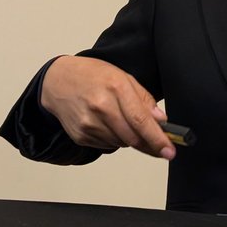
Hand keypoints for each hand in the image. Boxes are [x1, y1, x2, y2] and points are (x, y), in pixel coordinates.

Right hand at [40, 56, 175, 159]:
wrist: (58, 81)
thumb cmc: (91, 76)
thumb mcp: (122, 77)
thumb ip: (144, 99)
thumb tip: (161, 120)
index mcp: (115, 87)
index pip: (141, 120)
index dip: (157, 138)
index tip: (169, 150)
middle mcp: (101, 106)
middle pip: (132, 137)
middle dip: (148, 143)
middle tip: (157, 142)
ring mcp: (88, 123)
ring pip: (121, 143)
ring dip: (129, 139)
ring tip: (121, 120)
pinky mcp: (81, 135)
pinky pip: (107, 146)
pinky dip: (114, 139)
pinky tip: (107, 124)